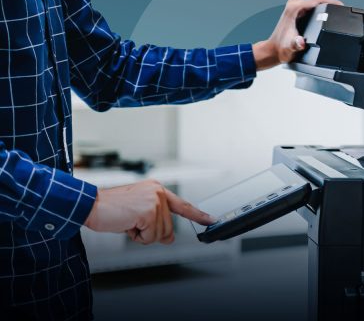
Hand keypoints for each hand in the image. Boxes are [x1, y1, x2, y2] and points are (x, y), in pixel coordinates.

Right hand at [84, 180, 214, 244]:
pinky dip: (137, 236)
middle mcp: (158, 192)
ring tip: (128, 221)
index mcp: (156, 189)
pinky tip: (127, 224)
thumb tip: (169, 238)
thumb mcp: (137, 215)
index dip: (198, 214)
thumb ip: (156, 223)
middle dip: (150, 232)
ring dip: (142, 234)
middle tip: (132, 222)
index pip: (182, 205)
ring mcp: (155, 201)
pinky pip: (150, 236)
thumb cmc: (109, 209)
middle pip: (168, 228)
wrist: (89, 206)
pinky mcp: (149, 211)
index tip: (211, 220)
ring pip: (160, 234)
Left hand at [252, 0, 342, 70]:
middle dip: (331, 5)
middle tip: (342, 12)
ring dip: (326, 8)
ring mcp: (295, 8)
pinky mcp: (297, 12)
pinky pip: (313, 8)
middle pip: (318, 1)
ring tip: (338, 14)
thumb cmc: (281, 49)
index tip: (341, 5)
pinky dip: (321, 11)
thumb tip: (300, 42)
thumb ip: (296, 44)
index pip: (317, 1)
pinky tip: (328, 17)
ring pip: (316, 4)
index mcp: (294, 8)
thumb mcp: (290, 47)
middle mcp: (294, 5)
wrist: (274, 51)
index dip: (331, 2)